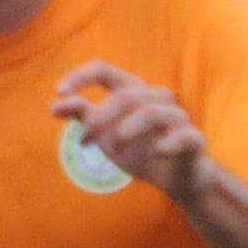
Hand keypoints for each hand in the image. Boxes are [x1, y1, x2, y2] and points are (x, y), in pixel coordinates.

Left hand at [52, 64, 205, 201]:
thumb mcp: (106, 134)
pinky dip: (169, 143)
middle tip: (89, 132)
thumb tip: (54, 105)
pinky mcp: (193, 139)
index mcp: (133, 91)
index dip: (81, 76)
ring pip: (153, 111)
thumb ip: (84, 116)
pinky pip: (184, 135)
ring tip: (115, 147)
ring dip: (129, 128)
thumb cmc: (140, 149)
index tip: (59, 91)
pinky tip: (157, 154)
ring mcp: (177, 118)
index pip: (105, 70)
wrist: (175, 177)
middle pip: (128, 94)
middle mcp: (156, 98)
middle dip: (104, 112)